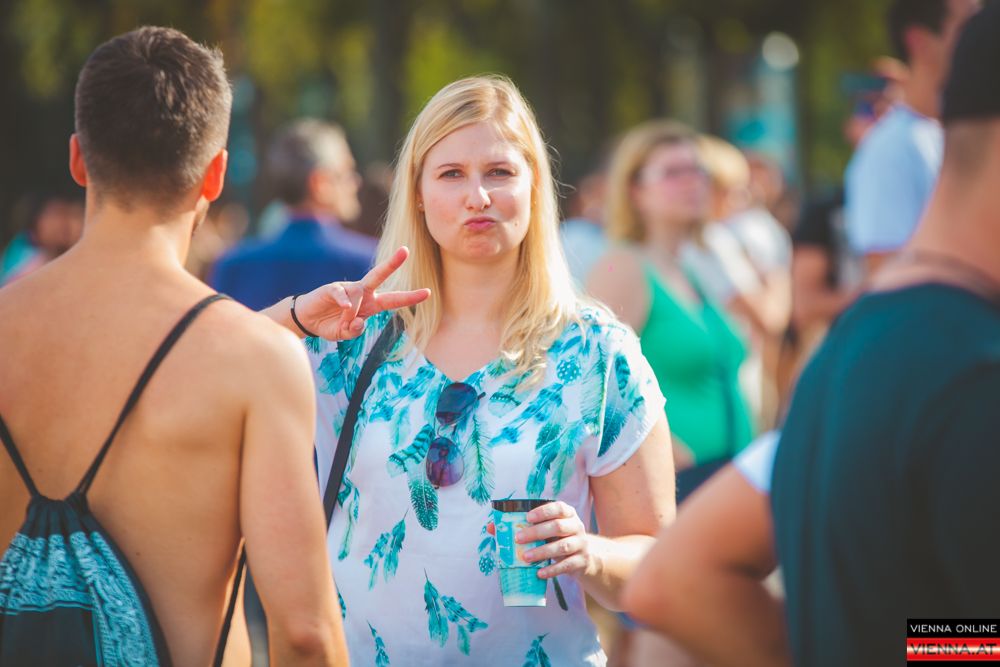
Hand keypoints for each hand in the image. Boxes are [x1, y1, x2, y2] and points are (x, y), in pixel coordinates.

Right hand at [293, 246, 430, 340]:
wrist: (307, 320)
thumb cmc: (330, 324)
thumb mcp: (344, 334)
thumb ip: (354, 331)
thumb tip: (359, 322)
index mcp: (371, 304)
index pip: (394, 299)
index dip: (410, 297)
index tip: (428, 292)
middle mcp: (363, 293)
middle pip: (380, 275)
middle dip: (392, 263)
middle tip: (405, 251)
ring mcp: (348, 289)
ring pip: (358, 297)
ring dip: (351, 315)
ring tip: (341, 322)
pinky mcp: (333, 288)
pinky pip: (343, 295)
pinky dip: (344, 304)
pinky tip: (342, 309)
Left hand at [516, 501, 591, 578]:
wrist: (585, 557)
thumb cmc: (560, 539)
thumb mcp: (551, 529)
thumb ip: (533, 526)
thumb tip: (499, 528)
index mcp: (568, 514)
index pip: (559, 508)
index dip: (543, 512)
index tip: (527, 517)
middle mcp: (577, 526)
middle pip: (558, 527)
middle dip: (536, 532)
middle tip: (518, 538)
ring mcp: (581, 544)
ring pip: (562, 547)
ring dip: (542, 552)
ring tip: (525, 557)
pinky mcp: (582, 561)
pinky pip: (566, 565)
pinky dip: (552, 570)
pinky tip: (539, 573)